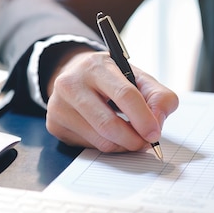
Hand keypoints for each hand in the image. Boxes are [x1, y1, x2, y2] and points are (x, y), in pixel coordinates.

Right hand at [45, 49, 177, 151]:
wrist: (79, 76)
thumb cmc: (114, 79)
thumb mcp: (140, 78)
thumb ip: (159, 97)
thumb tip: (158, 122)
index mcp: (97, 66)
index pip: (124, 95)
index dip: (143, 118)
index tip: (155, 134)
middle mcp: (71, 83)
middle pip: (109, 124)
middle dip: (133, 139)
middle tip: (146, 143)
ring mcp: (58, 105)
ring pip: (100, 139)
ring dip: (123, 145)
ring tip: (132, 138)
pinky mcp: (54, 124)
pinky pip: (89, 146)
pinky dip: (108, 146)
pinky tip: (112, 135)